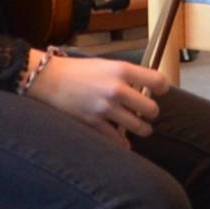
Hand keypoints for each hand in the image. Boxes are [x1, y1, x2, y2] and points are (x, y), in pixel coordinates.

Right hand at [30, 50, 164, 137]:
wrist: (47, 80)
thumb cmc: (77, 71)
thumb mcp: (106, 65)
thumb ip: (127, 76)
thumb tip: (147, 90)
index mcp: (122, 70)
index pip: (158, 81)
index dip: (162, 89)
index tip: (159, 92)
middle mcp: (117, 89)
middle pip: (152, 109)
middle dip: (150, 113)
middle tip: (146, 113)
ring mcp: (105, 107)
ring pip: (140, 127)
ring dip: (141, 129)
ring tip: (139, 127)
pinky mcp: (93, 123)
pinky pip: (118, 140)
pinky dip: (123, 143)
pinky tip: (123, 141)